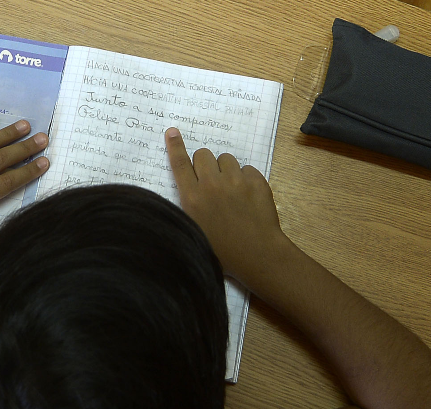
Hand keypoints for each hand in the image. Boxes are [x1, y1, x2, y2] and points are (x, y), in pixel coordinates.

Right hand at [164, 127, 294, 281]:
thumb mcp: (194, 230)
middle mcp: (212, 185)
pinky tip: (248, 197)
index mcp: (192, 198)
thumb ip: (190, 206)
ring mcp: (236, 181)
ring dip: (226, 170)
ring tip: (232, 190)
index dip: (175, 146)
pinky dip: (246, 179)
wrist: (257, 255)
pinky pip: (247, 169)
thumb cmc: (222, 250)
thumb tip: (192, 189)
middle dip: (205, 164)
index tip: (173, 132)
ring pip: (226, 158)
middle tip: (212, 181)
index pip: (180, 164)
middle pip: (203, 155)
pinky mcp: (256, 181)